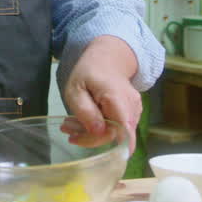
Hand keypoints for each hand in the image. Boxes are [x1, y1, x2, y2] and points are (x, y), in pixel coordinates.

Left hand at [62, 36, 141, 151]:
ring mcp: (135, 112)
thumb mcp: (76, 89)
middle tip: (66, 128)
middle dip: (88, 136)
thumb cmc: (89, 73)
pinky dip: (99, 128)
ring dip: (91, 133)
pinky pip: (116, 129)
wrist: (108, 61)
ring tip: (72, 122)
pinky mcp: (133, 115)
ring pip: (114, 133)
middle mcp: (131, 107)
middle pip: (113, 135)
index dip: (98, 141)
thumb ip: (85, 110)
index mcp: (117, 98)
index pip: (118, 132)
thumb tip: (98, 132)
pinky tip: (85, 119)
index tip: (74, 138)